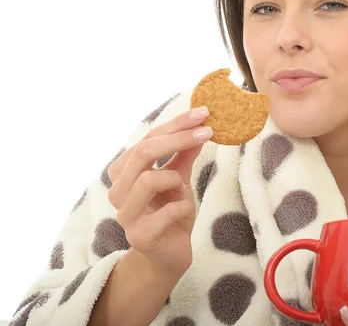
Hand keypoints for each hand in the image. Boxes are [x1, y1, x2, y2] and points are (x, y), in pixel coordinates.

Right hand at [106, 105, 212, 275]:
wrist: (169, 256)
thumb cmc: (170, 213)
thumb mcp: (179, 179)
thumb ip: (183, 155)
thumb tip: (198, 125)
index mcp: (124, 172)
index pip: (147, 139)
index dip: (175, 124)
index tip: (202, 113)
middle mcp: (118, 190)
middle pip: (143, 153)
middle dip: (178, 139)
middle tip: (207, 132)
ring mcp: (126, 214)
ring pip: (148, 179)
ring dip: (175, 179)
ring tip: (183, 189)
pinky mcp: (140, 235)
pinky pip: (166, 211)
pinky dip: (182, 206)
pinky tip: (183, 211)